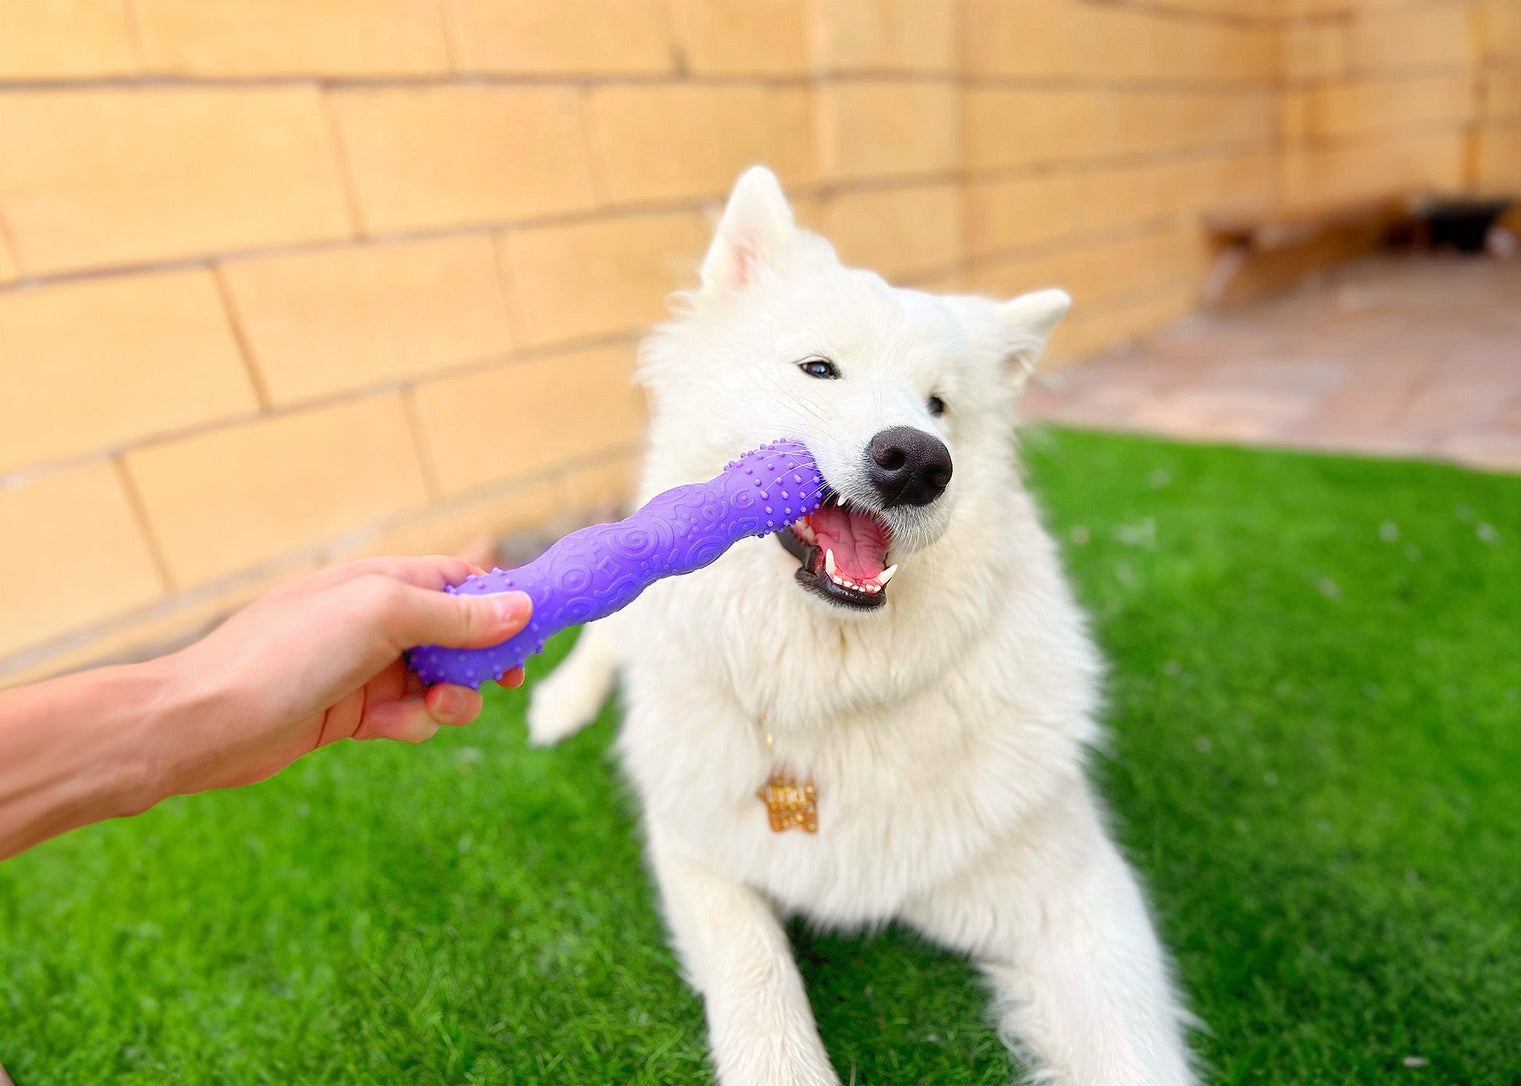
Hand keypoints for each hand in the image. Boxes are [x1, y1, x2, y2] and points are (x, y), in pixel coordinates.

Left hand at [164, 556, 531, 792]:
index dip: (504, 602)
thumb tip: (522, 606)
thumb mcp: (382, 615)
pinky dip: (408, 725)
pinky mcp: (353, 713)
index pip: (463, 580)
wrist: (208, 721)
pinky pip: (408, 717)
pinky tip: (383, 728)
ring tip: (433, 709)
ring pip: (441, 683)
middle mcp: (378, 620)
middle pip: (461, 636)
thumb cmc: (289, 652)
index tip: (537, 630)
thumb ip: (455, 614)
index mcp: (385, 580)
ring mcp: (367, 668)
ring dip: (450, 699)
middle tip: (500, 681)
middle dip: (483, 660)